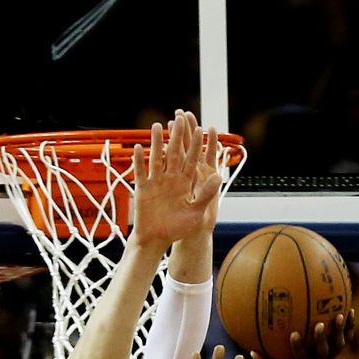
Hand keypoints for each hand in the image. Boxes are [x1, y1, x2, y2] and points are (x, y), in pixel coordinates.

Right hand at [127, 113, 220, 253]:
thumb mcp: (195, 212)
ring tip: (157, 125)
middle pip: (174, 153)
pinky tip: (139, 148)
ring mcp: (156, 182)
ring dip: (156, 142)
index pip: (191, 160)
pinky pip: (140, 172)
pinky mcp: (143, 189)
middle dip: (177, 136)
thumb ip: (205, 194)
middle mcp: (171, 179)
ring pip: (156, 158)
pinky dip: (139, 161)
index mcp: (185, 183)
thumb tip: (218, 176)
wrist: (157, 240)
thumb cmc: (178, 228)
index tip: (200, 129)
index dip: (195, 145)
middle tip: (179, 118)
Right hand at [259, 313, 355, 358]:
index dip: (299, 348)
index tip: (294, 334)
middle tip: (320, 324)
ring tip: (340, 314)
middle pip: (323, 352)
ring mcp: (330, 358)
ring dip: (340, 331)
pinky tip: (349, 310)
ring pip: (338, 346)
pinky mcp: (336, 352)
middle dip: (322, 339)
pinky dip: (349, 327)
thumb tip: (250, 352)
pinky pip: (346, 338)